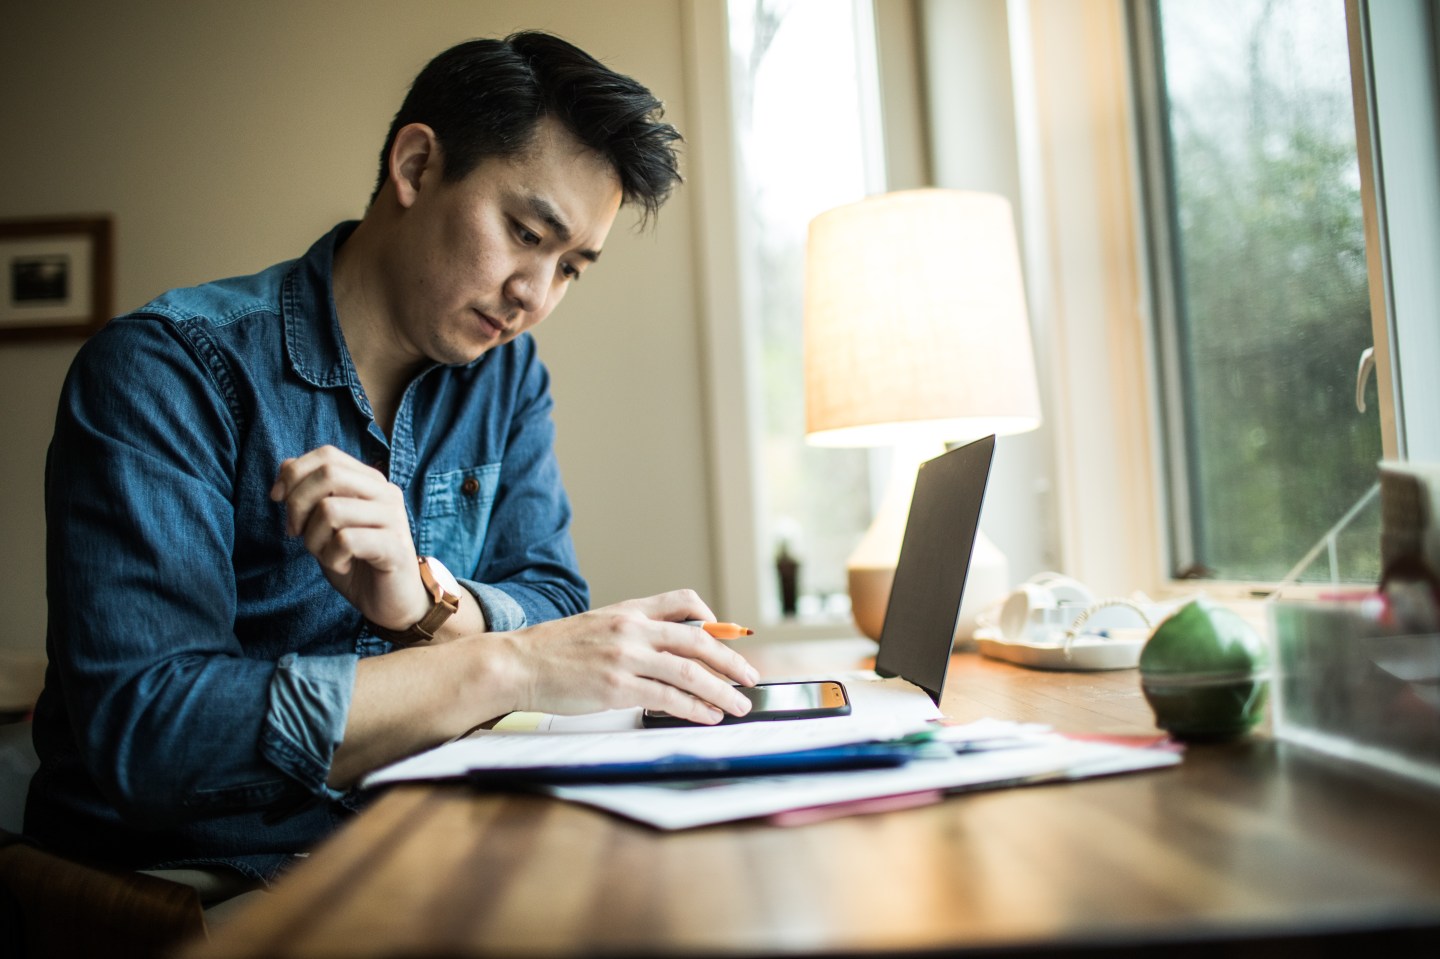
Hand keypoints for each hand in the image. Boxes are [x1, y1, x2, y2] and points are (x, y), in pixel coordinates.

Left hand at [270, 445, 429, 630]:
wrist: (392, 601)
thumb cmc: (357, 561)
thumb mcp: (326, 524)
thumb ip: (312, 494)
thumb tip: (285, 466)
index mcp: (371, 481)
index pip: (328, 455)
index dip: (294, 472)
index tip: (276, 498)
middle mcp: (386, 493)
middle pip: (329, 474)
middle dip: (297, 503)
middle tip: (295, 532)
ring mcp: (394, 518)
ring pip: (331, 509)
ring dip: (313, 538)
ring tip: (324, 554)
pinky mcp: (395, 547)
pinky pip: (346, 540)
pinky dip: (332, 557)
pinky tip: (342, 566)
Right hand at [488, 590, 758, 723]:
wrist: (516, 663)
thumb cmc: (553, 650)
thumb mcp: (598, 626)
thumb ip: (633, 633)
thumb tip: (669, 650)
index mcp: (629, 610)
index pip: (683, 600)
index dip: (713, 619)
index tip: (729, 635)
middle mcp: (632, 629)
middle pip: (698, 640)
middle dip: (731, 661)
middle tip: (750, 676)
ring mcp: (625, 657)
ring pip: (690, 671)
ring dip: (721, 690)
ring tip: (738, 704)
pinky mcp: (616, 688)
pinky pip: (668, 698)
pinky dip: (694, 707)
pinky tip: (707, 715)